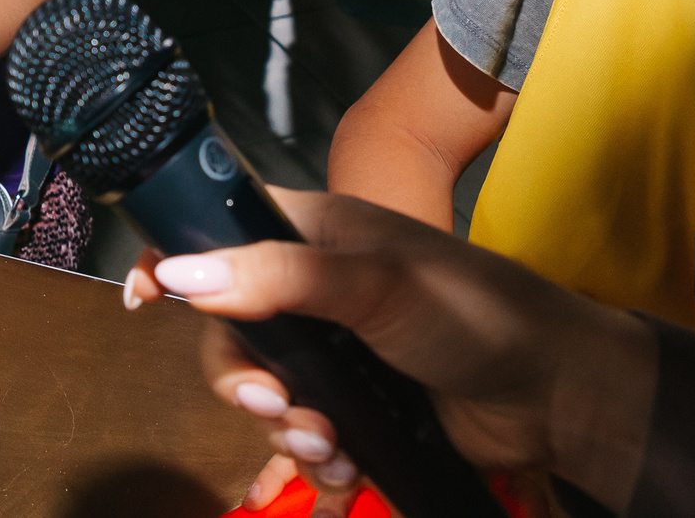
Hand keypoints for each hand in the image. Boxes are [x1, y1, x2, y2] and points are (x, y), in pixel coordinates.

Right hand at [120, 189, 656, 512]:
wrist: (554, 395)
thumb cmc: (476, 313)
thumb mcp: (376, 284)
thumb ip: (278, 278)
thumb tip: (179, 272)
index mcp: (316, 230)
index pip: (221, 227)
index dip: (175, 255)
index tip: (140, 298)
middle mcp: (316, 283)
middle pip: (228, 327)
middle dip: (242, 378)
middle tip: (272, 406)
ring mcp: (334, 345)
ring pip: (261, 387)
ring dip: (282, 425)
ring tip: (327, 445)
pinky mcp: (354, 400)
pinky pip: (298, 431)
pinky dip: (311, 456)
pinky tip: (342, 468)